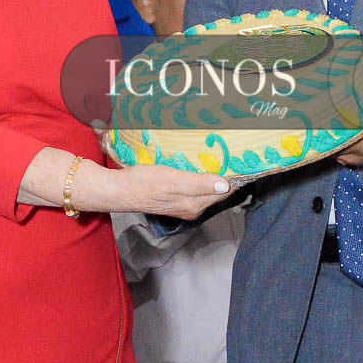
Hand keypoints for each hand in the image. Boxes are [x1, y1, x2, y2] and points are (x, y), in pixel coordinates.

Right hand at [81, 160, 230, 221]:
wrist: (119, 189)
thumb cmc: (144, 183)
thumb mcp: (175, 181)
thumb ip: (200, 184)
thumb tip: (226, 186)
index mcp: (195, 205)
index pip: (223, 191)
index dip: (233, 176)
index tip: (243, 161)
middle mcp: (192, 207)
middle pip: (216, 190)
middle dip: (225, 175)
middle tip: (234, 154)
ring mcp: (182, 203)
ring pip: (205, 188)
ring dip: (212, 174)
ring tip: (221, 157)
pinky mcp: (173, 197)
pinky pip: (194, 186)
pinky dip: (200, 176)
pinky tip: (198, 165)